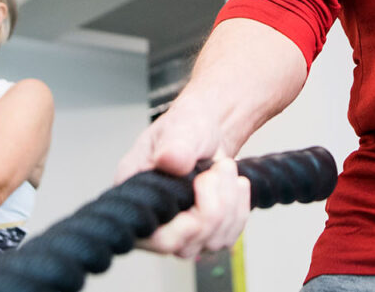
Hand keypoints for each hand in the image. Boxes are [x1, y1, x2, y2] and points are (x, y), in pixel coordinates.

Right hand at [115, 109, 250, 257]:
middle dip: (212, 207)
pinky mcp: (204, 235)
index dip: (179, 226)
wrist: (207, 134)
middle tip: (218, 168)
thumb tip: (170, 160)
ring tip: (226, 167)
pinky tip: (236, 184)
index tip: (203, 184)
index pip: (150, 235)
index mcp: (135, 198)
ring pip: (210, 242)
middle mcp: (155, 223)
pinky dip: (239, 209)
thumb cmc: (185, 129)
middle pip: (184, 245)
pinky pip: (227, 237)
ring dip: (230, 203)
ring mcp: (181, 234)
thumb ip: (174, 145)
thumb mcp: (179, 128)